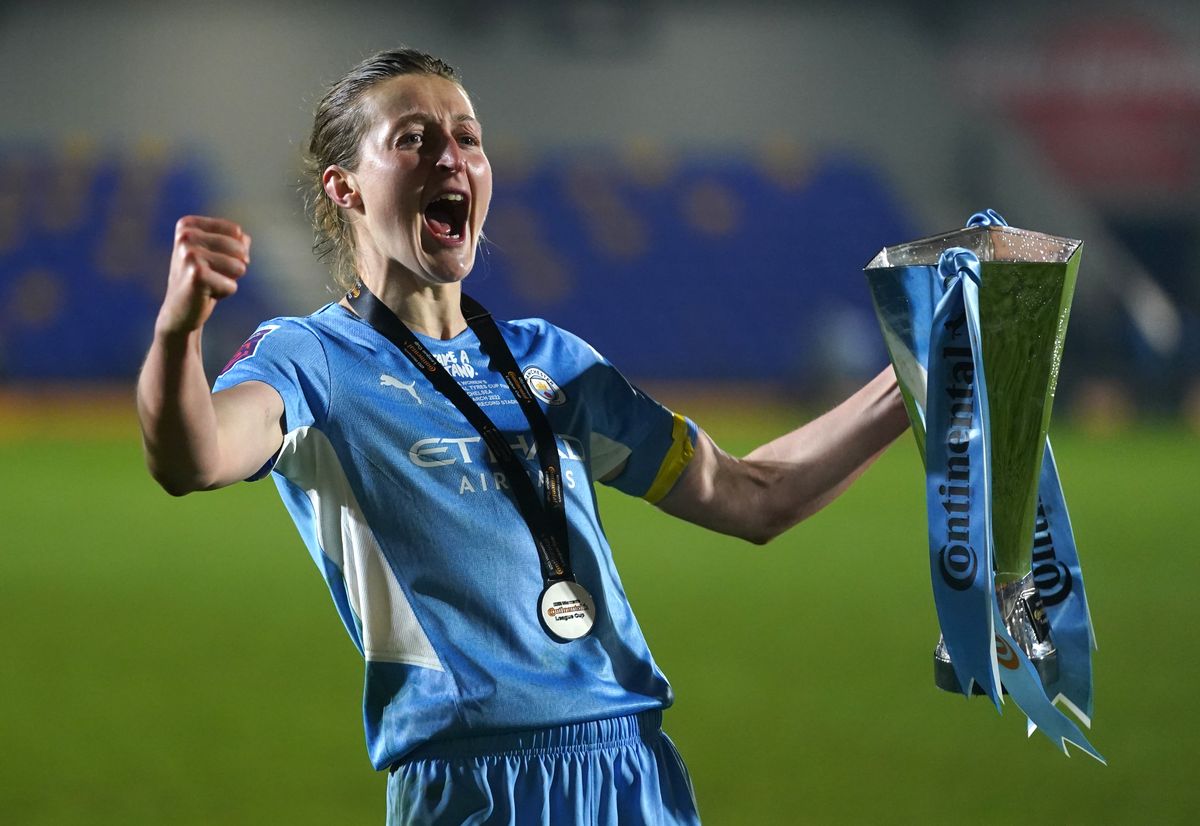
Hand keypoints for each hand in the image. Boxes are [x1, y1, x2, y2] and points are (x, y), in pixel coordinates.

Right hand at [156, 215, 251, 337]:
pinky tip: (205, 294)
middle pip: (240, 249)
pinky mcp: (197, 274)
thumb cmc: (201, 279)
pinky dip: (224, 292)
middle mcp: (186, 236)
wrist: (178, 311)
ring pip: (239, 267)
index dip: (234, 252)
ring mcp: (189, 254)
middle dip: (233, 267)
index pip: (236, 231)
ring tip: (208, 284)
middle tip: (210, 276)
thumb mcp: (217, 254)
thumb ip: (235, 241)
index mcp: (188, 225)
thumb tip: (245, 238)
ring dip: (229, 280)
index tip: (211, 261)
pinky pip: (232, 285)